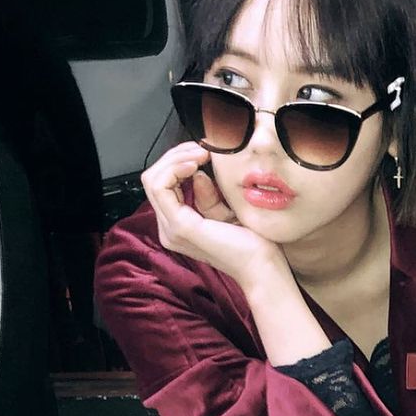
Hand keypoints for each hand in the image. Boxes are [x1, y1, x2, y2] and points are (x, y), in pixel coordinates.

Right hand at [141, 142, 286, 290]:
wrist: (262, 266)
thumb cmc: (253, 244)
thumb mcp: (225, 211)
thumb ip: (208, 194)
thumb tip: (197, 173)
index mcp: (178, 227)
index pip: (162, 185)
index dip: (178, 162)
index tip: (203, 153)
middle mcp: (169, 230)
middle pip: (154, 179)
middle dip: (175, 156)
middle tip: (201, 149)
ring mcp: (171, 229)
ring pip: (153, 179)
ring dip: (176, 159)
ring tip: (201, 154)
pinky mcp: (179, 226)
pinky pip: (160, 186)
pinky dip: (175, 168)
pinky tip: (196, 164)